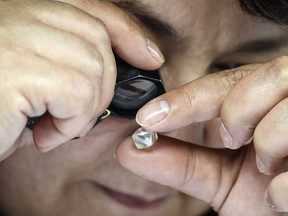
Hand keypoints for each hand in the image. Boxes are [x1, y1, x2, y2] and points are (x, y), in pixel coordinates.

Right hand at [0, 0, 163, 159]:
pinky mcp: (14, 69)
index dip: (128, 31)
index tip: (151, 56)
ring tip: (55, 128)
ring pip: (92, 66)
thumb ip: (67, 67)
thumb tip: (112, 76)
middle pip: (96, 39)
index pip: (91, 9)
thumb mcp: (34, 83)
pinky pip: (76, 92)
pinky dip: (71, 121)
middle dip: (103, 84)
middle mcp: (14, 14)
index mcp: (21, 13)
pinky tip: (44, 136)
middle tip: (76, 115)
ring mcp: (13, 37)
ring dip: (84, 108)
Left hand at [116, 56, 287, 213]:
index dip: (184, 99)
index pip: (223, 84)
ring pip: (286, 104)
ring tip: (266, 170)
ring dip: (267, 143)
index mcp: (265, 103)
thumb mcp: (223, 180)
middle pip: (260, 77)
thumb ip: (181, 162)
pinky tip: (283, 194)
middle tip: (231, 140)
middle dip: (236, 111)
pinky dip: (285, 185)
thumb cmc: (267, 199)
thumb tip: (131, 149)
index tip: (147, 118)